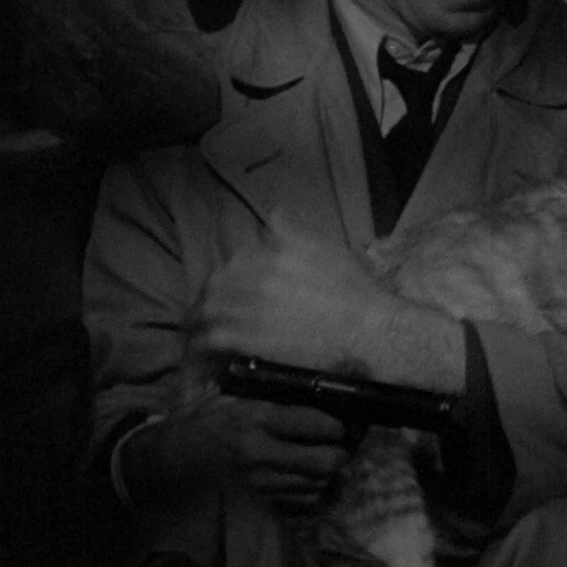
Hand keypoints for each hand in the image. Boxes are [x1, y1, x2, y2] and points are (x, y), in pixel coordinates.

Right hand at [120, 392, 350, 513]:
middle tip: (342, 447)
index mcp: (256, 419)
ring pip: (316, 485)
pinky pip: (299, 504)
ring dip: (327, 476)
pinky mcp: (254, 503)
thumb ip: (267, 400)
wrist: (163, 461)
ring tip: (325, 463)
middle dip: (340, 455)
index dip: (338, 426)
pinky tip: (306, 482)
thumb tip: (311, 396)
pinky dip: (310, 494)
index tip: (343, 426)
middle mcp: (261, 453)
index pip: (315, 423)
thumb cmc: (199, 424)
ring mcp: (259, 483)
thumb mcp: (229, 399)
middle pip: (325, 462)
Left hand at [194, 213, 467, 392]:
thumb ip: (295, 231)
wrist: (369, 330)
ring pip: (209, 309)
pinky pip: (212, 338)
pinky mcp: (248, 337)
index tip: (228, 289)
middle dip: (206, 298)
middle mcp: (258, 274)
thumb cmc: (357, 291)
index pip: (236, 260)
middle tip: (206, 314)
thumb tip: (274, 212)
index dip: (227, 276)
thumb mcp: (329, 248)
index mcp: (275, 251)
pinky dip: (203, 345)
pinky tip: (205, 354)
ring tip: (197, 335)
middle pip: (216, 283)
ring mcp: (251, 306)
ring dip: (198, 322)